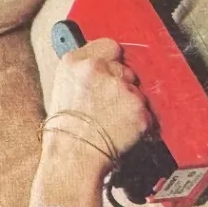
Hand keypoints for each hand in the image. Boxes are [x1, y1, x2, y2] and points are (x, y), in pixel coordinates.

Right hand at [32, 38, 152, 206]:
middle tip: (105, 106)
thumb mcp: (62, 91)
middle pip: (126, 69)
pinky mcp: (138, 108)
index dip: (112, 61)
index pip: (109, 46)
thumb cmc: (63, 132)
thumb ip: (83, 73)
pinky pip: (146, 110)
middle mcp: (98, 70)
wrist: (71, 160)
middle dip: (121, 85)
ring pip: (137, 90)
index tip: (111, 71)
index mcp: (74, 63)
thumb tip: (105, 66)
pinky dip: (138, 121)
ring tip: (110, 121)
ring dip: (130, 103)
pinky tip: (120, 130)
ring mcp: (121, 88)